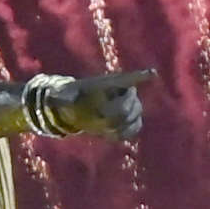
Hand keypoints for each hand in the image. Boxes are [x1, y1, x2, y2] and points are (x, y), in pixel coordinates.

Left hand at [19, 71, 150, 140]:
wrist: (75, 107)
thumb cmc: (70, 96)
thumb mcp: (63, 95)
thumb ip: (62, 97)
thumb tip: (56, 98)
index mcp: (109, 83)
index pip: (127, 78)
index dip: (140, 77)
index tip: (153, 74)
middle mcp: (122, 93)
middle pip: (132, 104)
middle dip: (120, 113)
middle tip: (103, 115)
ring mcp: (126, 106)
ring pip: (136, 116)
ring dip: (124, 125)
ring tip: (107, 128)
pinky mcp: (125, 120)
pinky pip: (135, 127)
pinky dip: (127, 132)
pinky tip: (113, 135)